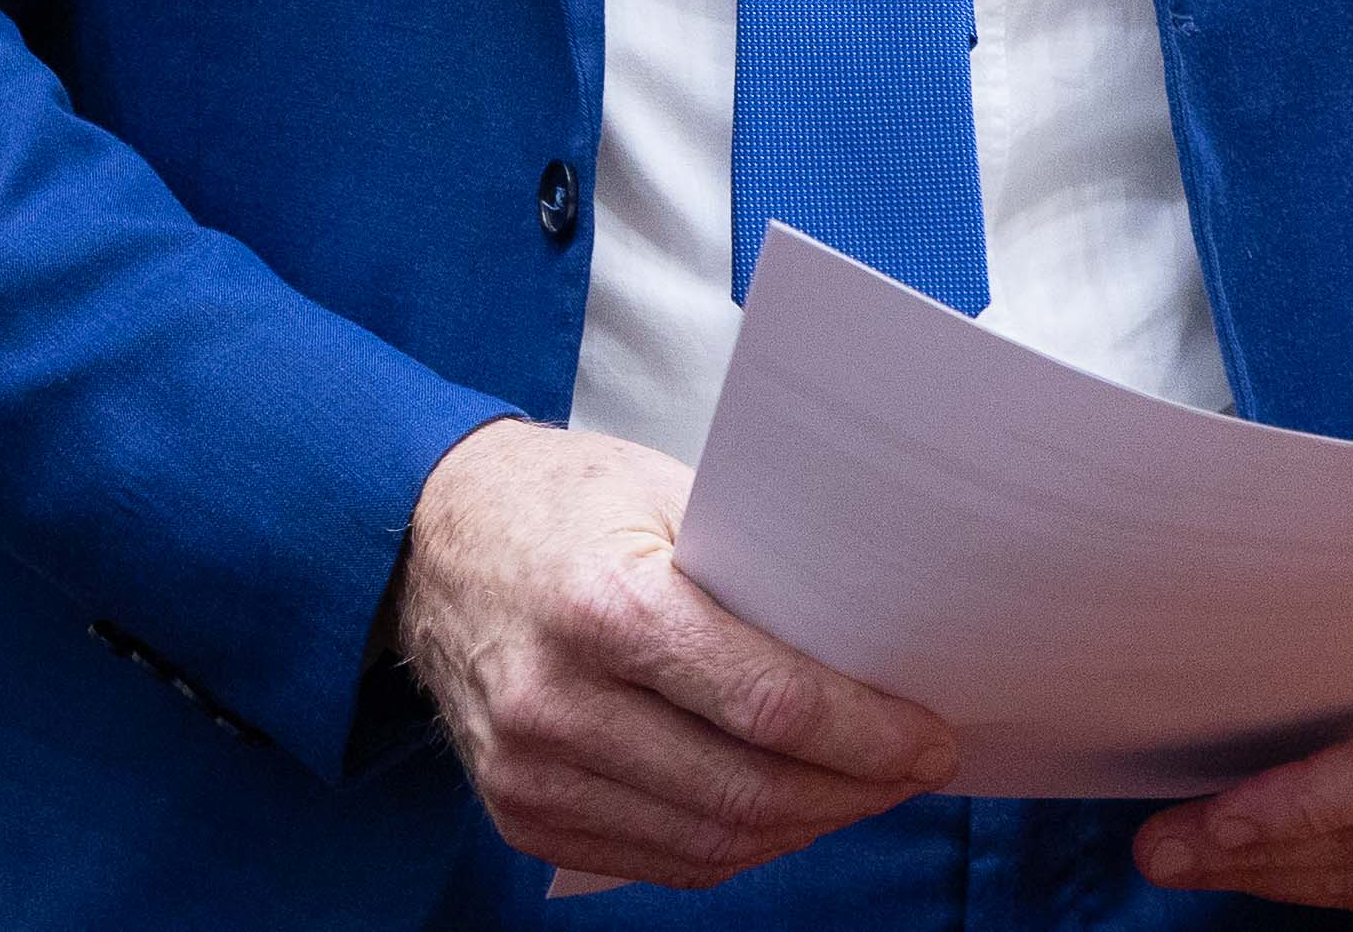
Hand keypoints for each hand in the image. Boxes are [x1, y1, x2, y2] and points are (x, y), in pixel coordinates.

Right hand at [393, 417, 957, 889]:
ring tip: (856, 793)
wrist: (423, 541)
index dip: (867, 735)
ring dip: (802, 827)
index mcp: (605, 607)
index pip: (768, 703)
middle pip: (745, 789)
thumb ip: (752, 567)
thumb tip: (872, 640)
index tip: (929, 739)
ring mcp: (532, 772)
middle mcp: (558, 702)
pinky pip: (656, 861)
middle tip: (911, 772)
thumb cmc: (558, 502)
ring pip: (708, 842)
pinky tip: (779, 812)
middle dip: (852, 791)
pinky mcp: (520, 814)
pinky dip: (733, 848)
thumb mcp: (662, 491)